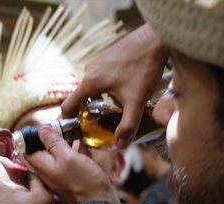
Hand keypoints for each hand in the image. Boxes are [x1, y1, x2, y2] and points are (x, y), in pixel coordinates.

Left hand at [25, 126, 119, 203]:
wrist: (100, 203)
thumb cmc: (84, 182)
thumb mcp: (67, 157)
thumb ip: (53, 143)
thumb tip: (41, 130)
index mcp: (42, 166)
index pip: (27, 149)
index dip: (31, 136)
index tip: (40, 125)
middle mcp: (49, 170)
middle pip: (43, 149)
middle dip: (50, 135)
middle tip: (60, 122)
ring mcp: (62, 173)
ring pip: (59, 152)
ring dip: (64, 139)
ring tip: (72, 125)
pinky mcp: (75, 175)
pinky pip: (72, 158)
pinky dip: (76, 148)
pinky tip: (84, 138)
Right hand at [61, 23, 167, 148]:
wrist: (156, 39)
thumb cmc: (144, 67)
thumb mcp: (136, 100)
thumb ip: (128, 125)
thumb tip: (120, 145)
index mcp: (90, 82)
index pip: (68, 106)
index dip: (68, 121)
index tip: (73, 132)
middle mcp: (89, 71)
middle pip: (81, 98)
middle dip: (87, 113)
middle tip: (96, 127)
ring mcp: (97, 63)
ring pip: (92, 88)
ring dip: (98, 101)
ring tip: (112, 112)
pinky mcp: (106, 58)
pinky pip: (100, 79)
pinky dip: (106, 89)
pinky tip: (122, 93)